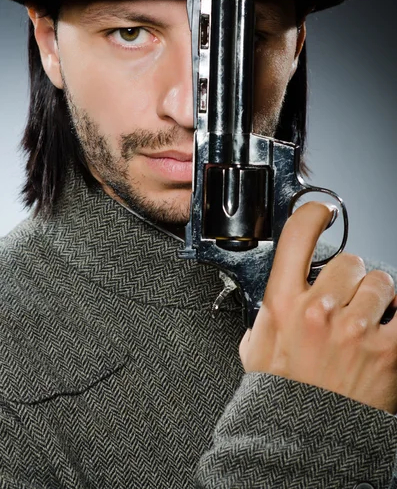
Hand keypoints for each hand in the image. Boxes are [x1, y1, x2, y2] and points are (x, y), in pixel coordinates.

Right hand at [239, 202, 396, 412]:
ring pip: (382, 282)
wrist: (302, 437)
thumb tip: (280, 288)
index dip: (313, 213)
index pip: (298, 234)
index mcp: (283, 301)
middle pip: (350, 260)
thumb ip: (268, 309)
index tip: (321, 213)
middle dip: (350, 276)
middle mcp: (319, 309)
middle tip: (345, 300)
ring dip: (377, 297)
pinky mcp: (388, 350)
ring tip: (366, 320)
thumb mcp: (255, 342)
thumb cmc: (280, 392)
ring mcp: (355, 329)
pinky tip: (388, 325)